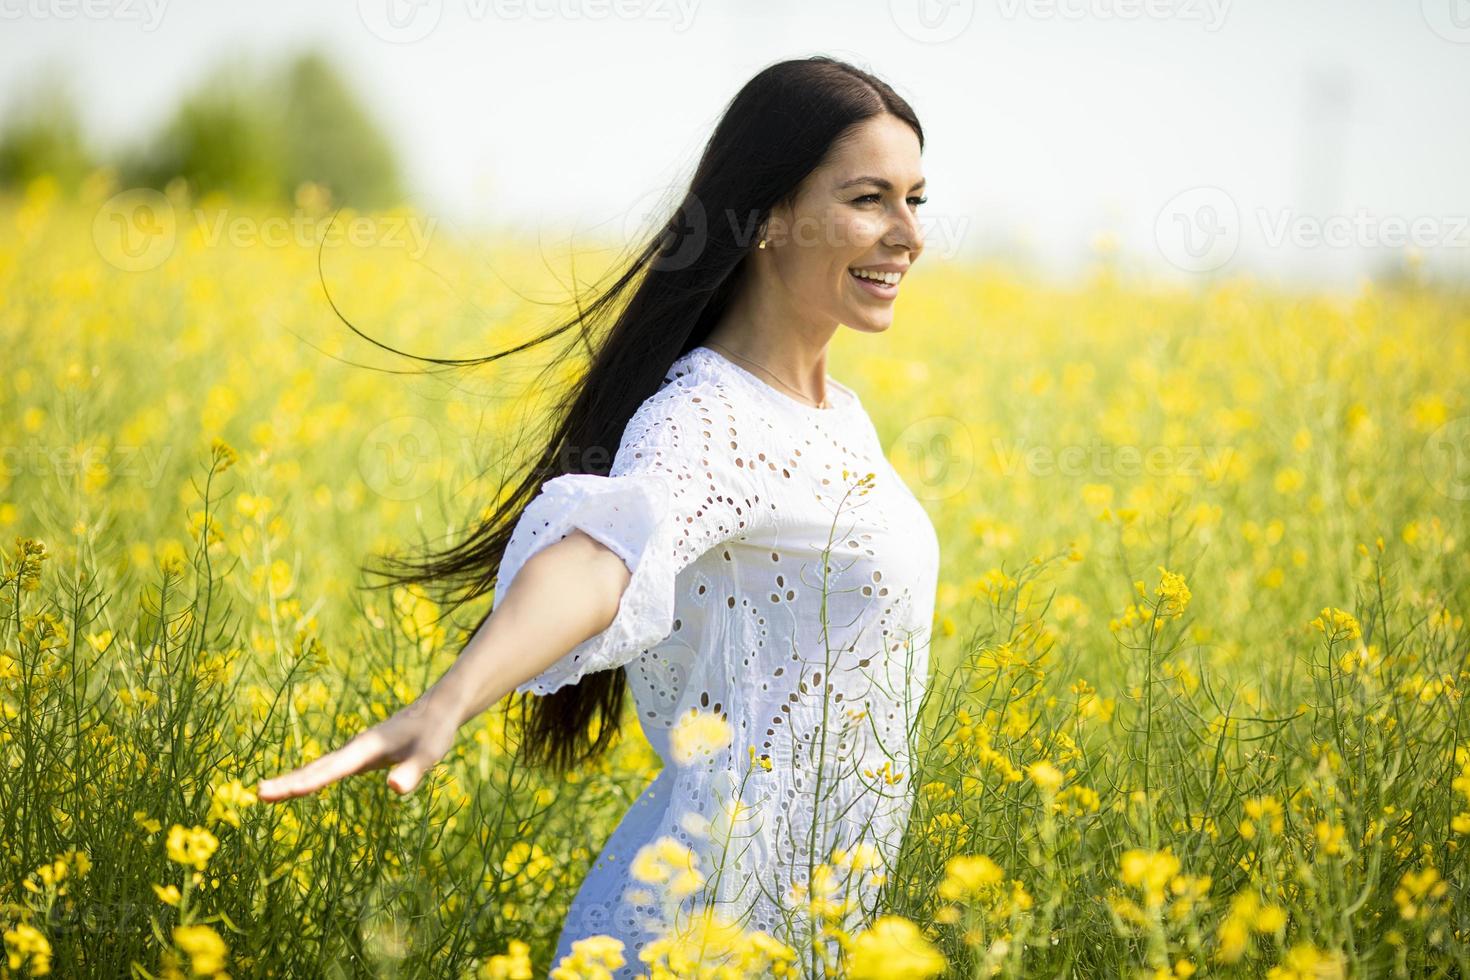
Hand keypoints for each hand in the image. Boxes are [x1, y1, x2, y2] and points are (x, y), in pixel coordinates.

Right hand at [256, 695, 460, 800]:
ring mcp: (355, 751)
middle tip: (257, 795)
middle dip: (287, 782)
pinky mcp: (360, 756)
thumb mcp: (429, 753)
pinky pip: (328, 769)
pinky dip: (309, 778)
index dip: (301, 783)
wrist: (438, 709)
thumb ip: (413, 771)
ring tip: (266, 794)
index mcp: (365, 749)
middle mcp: (355, 749)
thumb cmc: (434, 732)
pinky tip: (299, 788)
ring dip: (293, 780)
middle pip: (316, 768)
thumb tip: (395, 789)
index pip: (329, 770)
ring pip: (319, 767)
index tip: (271, 792)